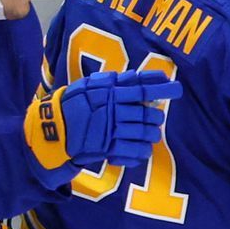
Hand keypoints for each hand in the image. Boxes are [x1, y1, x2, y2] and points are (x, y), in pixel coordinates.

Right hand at [24, 69, 179, 186]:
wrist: (53, 128)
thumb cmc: (74, 103)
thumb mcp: (91, 85)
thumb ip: (116, 81)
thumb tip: (141, 77)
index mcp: (109, 92)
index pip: (140, 88)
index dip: (160, 88)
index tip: (176, 87)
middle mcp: (113, 110)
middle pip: (147, 114)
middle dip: (155, 117)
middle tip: (155, 117)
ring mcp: (111, 130)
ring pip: (145, 133)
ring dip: (151, 134)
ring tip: (150, 134)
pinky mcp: (109, 148)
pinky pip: (135, 151)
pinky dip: (141, 151)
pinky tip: (141, 149)